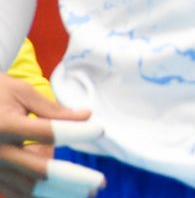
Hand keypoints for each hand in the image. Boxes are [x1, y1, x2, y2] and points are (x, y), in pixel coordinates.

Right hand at [0, 77, 105, 197]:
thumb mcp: (19, 92)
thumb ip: (52, 109)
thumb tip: (87, 116)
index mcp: (1, 125)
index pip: (45, 132)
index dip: (74, 133)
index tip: (100, 130)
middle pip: (37, 170)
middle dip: (71, 178)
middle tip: (100, 182)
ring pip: (27, 188)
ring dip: (59, 193)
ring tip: (88, 193)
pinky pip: (14, 193)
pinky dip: (38, 197)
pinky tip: (62, 196)